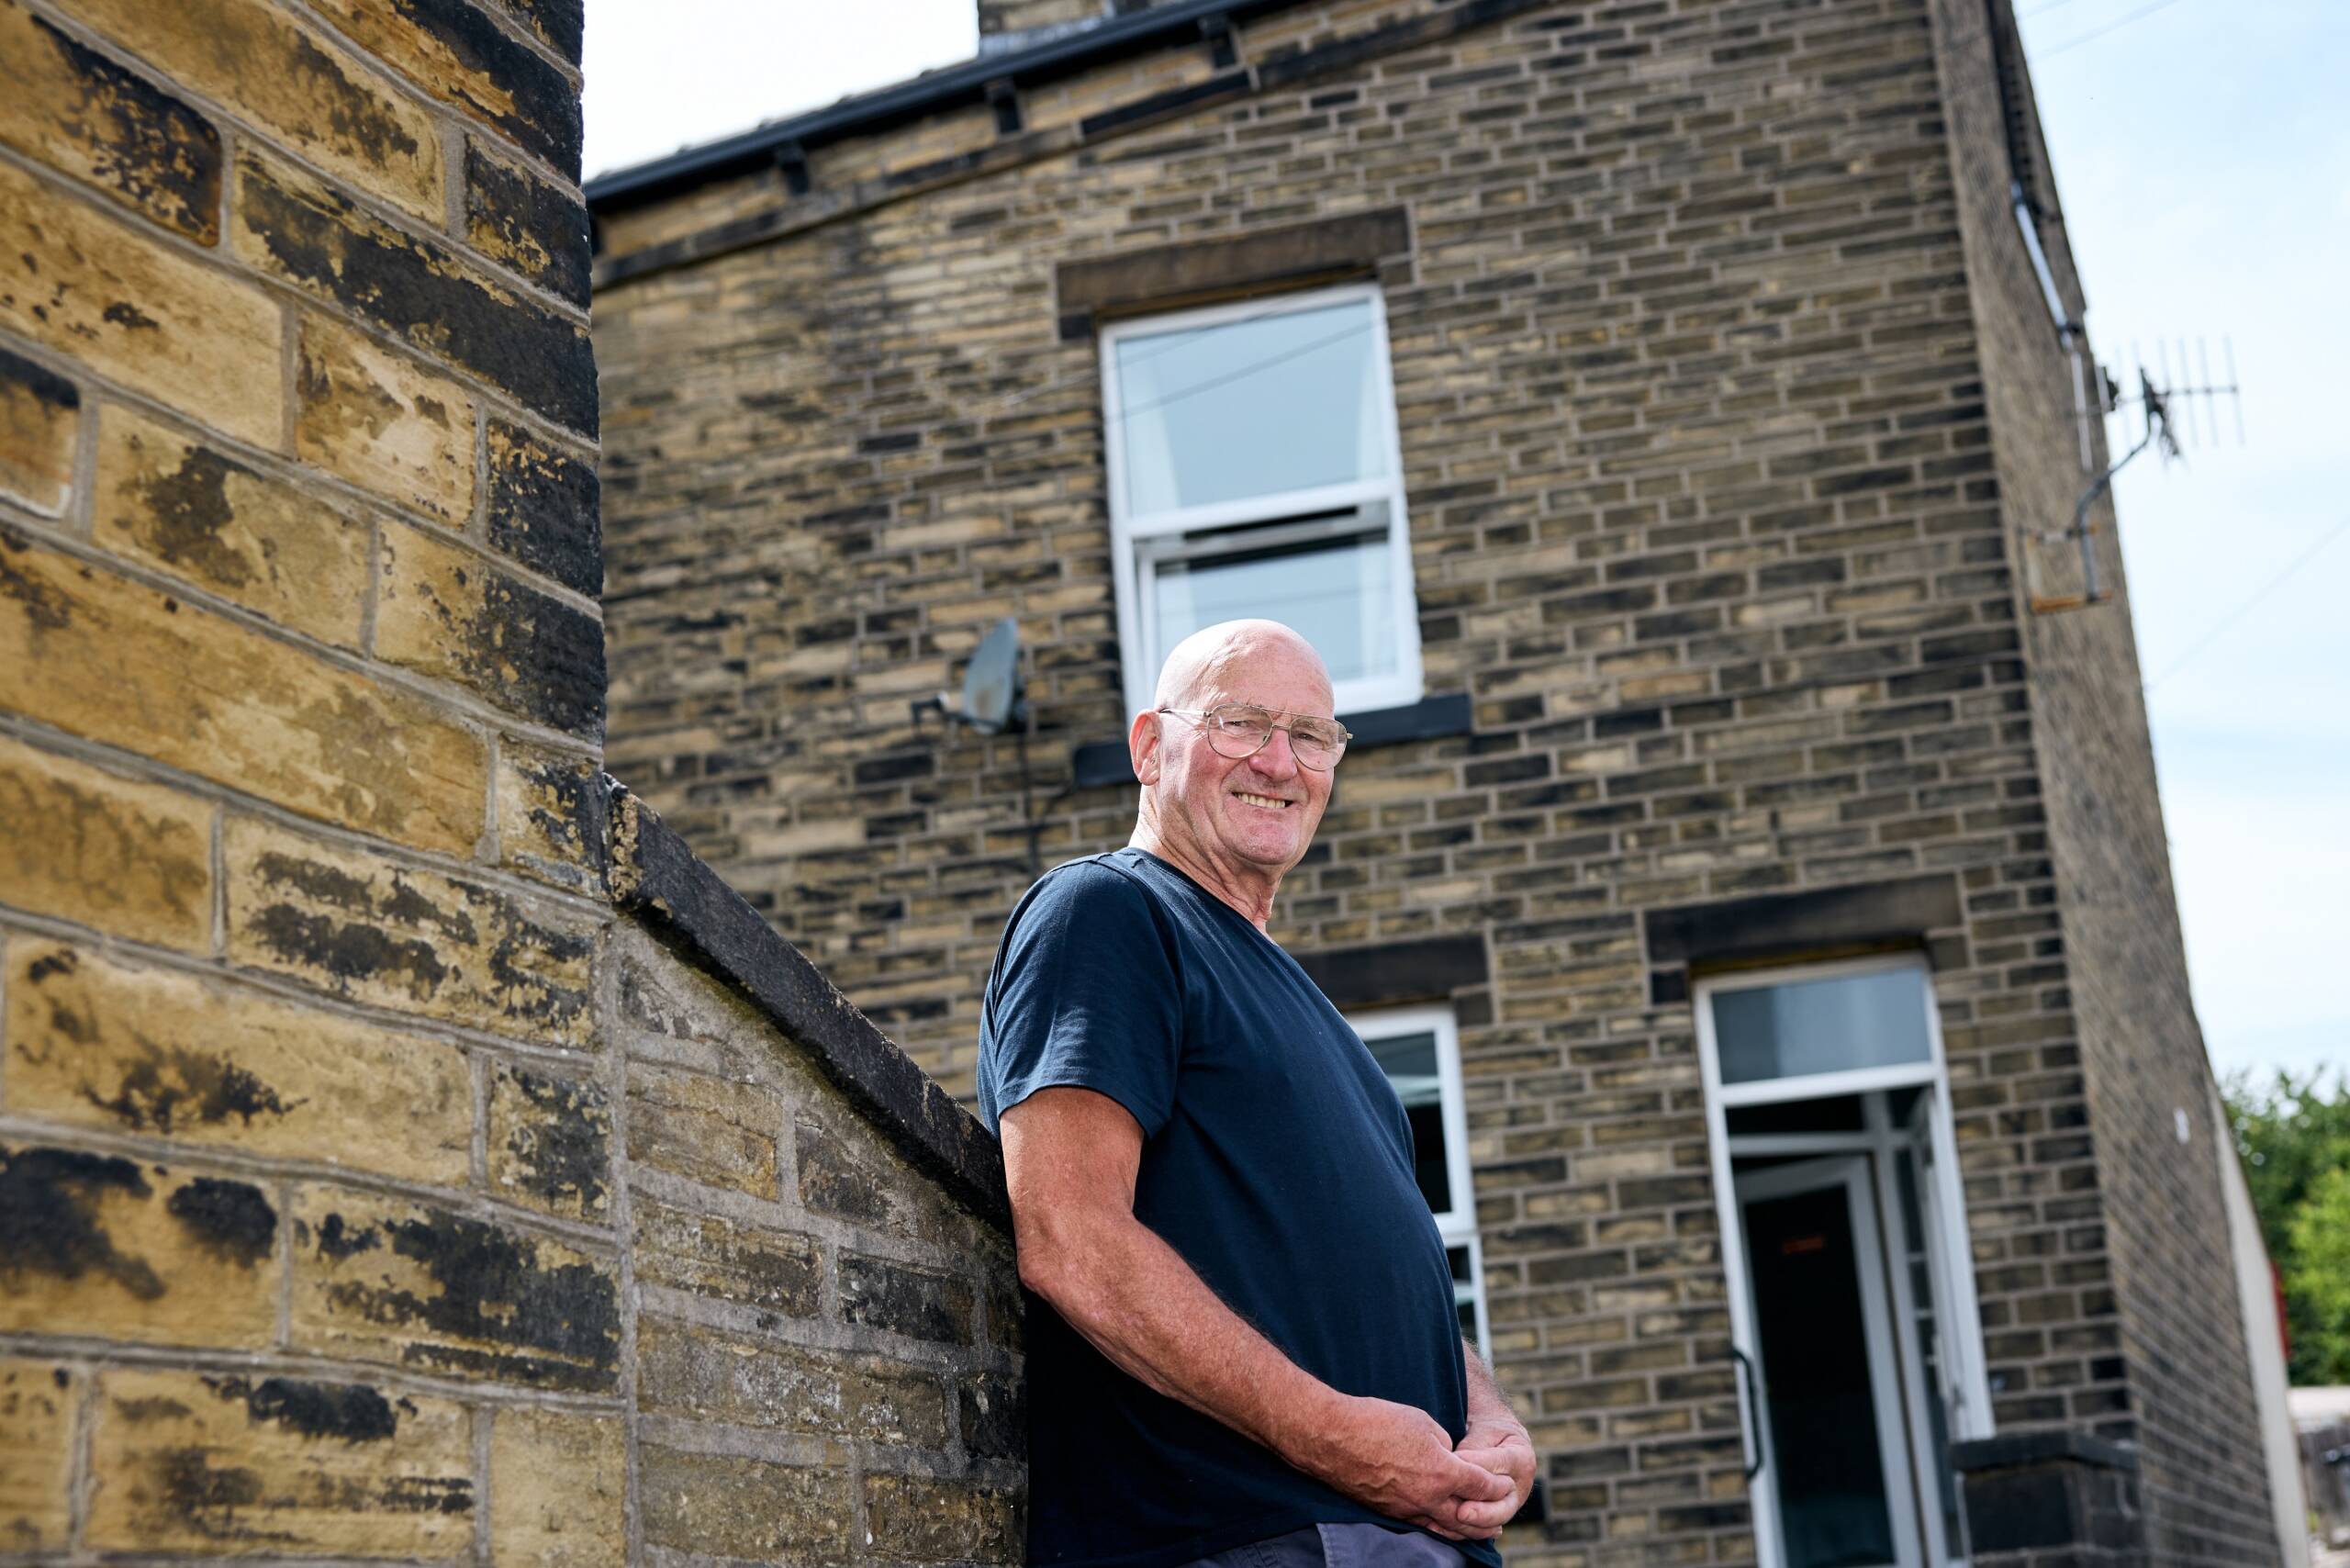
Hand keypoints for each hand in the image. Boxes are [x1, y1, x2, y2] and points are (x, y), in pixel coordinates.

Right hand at [1302, 1395, 1515, 1540]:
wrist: (1332, 1437)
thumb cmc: (1376, 1421)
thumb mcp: (1421, 1421)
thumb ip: (1444, 1443)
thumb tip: (1449, 1456)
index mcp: (1442, 1472)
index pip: (1481, 1486)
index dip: (1497, 1485)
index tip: (1505, 1482)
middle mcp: (1428, 1497)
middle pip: (1469, 1518)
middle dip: (1490, 1518)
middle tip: (1502, 1518)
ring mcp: (1407, 1509)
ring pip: (1446, 1528)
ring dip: (1467, 1530)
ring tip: (1481, 1530)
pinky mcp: (1389, 1512)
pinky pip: (1422, 1525)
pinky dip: (1440, 1527)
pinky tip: (1444, 1524)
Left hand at [1450, 1419, 1535, 1533]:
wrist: (1498, 1439)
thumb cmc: (1489, 1430)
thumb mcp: (1484, 1429)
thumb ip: (1473, 1446)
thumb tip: (1456, 1462)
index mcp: (1522, 1459)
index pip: (1499, 1465)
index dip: (1476, 1465)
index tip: (1453, 1464)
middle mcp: (1520, 1486)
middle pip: (1505, 1506)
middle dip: (1483, 1512)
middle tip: (1461, 1512)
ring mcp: (1510, 1503)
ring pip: (1495, 1520)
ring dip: (1474, 1524)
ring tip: (1453, 1520)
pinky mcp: (1496, 1513)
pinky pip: (1484, 1527)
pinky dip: (1466, 1530)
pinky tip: (1446, 1528)